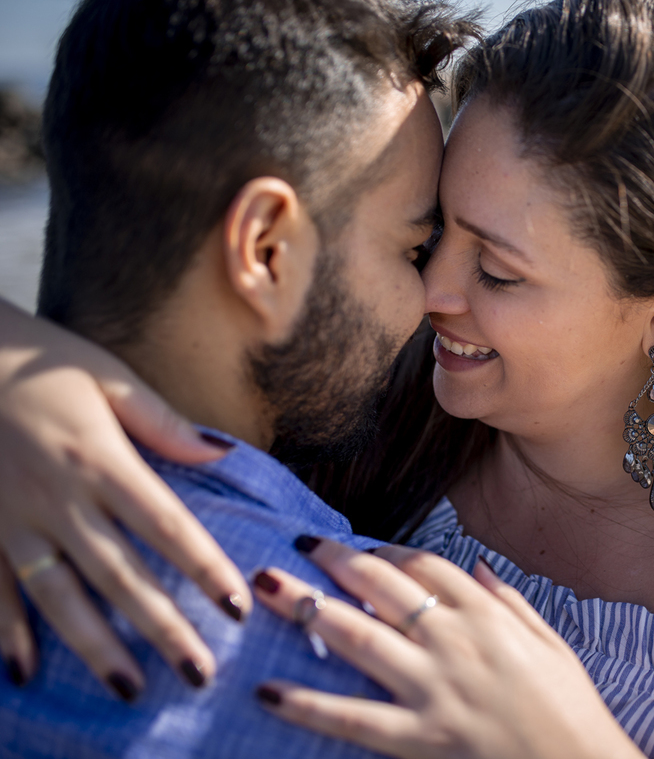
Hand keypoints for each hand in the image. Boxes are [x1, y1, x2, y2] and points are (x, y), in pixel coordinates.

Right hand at [0, 298, 250, 696]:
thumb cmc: (40, 361)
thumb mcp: (107, 376)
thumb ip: (162, 421)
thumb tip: (219, 452)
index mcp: (102, 459)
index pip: (166, 526)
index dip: (204, 568)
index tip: (237, 607)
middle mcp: (59, 497)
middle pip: (120, 574)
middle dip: (161, 627)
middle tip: (198, 673)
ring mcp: (12, 519)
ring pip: (58, 595)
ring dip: (93, 645)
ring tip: (127, 687)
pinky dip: (6, 631)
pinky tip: (25, 672)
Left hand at [251, 539, 644, 758]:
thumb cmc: (571, 709)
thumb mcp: (551, 642)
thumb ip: (510, 600)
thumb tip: (474, 566)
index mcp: (487, 615)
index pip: (424, 566)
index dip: (383, 551)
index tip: (358, 546)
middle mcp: (454, 642)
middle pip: (382, 587)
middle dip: (336, 560)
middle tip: (299, 543)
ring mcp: (434, 689)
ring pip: (358, 637)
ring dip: (308, 608)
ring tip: (268, 588)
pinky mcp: (420, 739)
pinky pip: (352, 719)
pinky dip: (308, 705)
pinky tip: (269, 691)